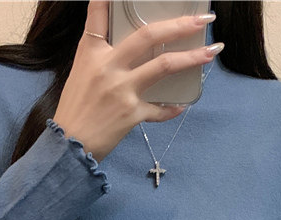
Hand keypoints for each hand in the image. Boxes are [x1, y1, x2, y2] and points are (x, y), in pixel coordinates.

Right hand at [52, 0, 222, 162]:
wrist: (68, 146)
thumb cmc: (74, 111)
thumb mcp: (80, 74)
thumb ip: (102, 57)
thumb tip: (127, 49)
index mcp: (91, 52)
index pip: (99, 13)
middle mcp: (108, 66)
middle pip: (148, 35)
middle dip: (180, 24)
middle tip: (203, 19)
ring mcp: (122, 89)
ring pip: (164, 65)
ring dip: (192, 57)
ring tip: (211, 51)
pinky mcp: (131, 113)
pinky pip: (159, 109)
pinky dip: (171, 108)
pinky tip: (181, 105)